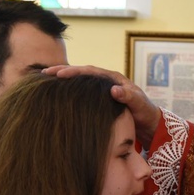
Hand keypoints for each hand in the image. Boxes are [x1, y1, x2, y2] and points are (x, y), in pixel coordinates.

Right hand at [43, 65, 160, 148]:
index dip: (74, 72)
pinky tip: (58, 94)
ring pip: (80, 82)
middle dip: (63, 71)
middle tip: (45, 72)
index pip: (90, 71)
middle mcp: (106, 81)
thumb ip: (129, 97)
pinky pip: (82, 92)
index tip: (59, 74)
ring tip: (45, 80)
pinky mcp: (99, 100)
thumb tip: (114, 89)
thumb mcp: (139, 105)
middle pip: (81, 73)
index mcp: (114, 78)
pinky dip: (70, 91)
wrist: (148, 123)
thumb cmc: (145, 113)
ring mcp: (102, 90)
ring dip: (64, 81)